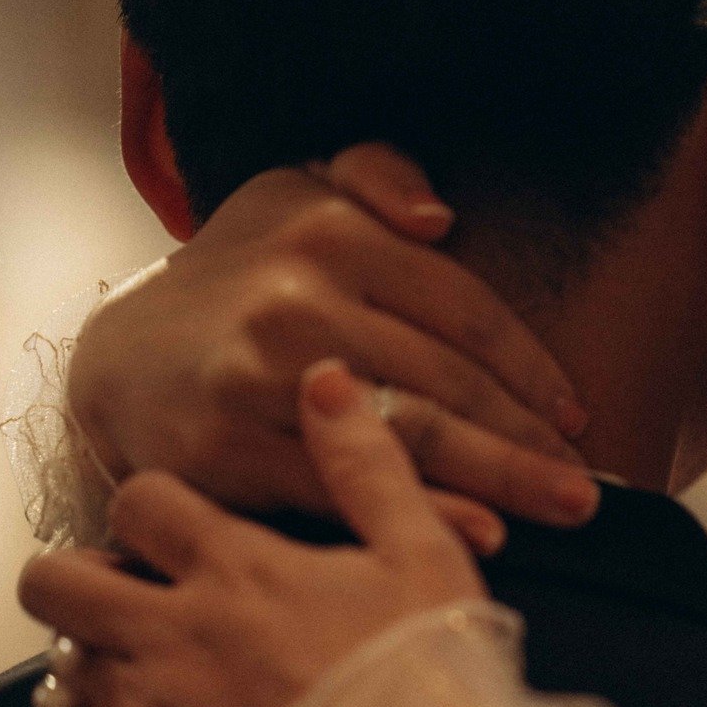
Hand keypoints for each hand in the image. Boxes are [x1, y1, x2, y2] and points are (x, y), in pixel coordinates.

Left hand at [9, 362, 492, 706]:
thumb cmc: (434, 684)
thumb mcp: (423, 552)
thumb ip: (367, 464)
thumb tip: (327, 380)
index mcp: (237, 568)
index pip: (142, 502)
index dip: (151, 512)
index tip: (177, 535)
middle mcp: (174, 636)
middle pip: (61, 577)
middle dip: (82, 577)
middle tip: (129, 598)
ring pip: (57, 665)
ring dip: (87, 663)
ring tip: (131, 678)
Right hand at [67, 145, 598, 535]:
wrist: (120, 357)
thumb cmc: (241, 277)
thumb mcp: (297, 192)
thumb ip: (377, 172)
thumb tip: (438, 215)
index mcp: (329, 231)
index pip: (463, 309)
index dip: (530, 367)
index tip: (575, 415)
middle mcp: (296, 298)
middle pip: (447, 380)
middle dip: (529, 438)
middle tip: (587, 483)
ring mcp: (259, 375)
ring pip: (408, 435)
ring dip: (498, 478)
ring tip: (563, 509)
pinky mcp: (227, 446)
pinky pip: (344, 485)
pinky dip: (420, 511)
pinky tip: (479, 534)